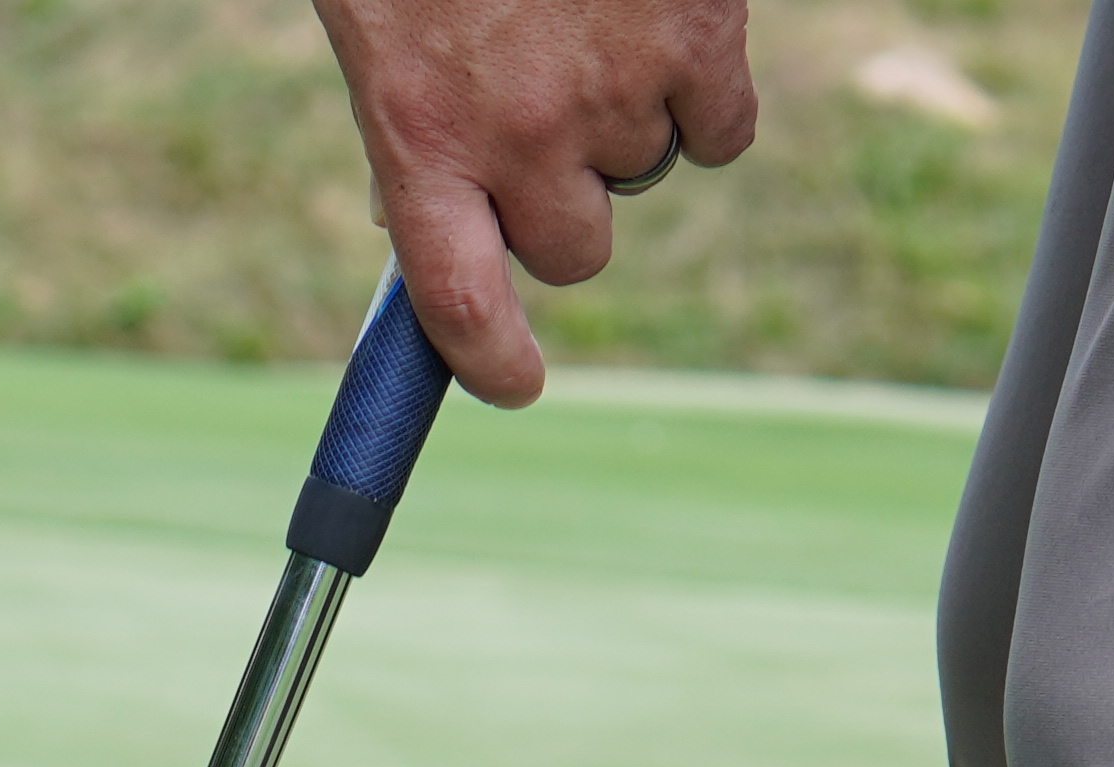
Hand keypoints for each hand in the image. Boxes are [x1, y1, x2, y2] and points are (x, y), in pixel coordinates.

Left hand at [307, 0, 762, 404]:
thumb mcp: (387, 28)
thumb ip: (410, 123)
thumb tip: (414, 222)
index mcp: (419, 133)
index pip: (456, 302)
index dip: (489, 362)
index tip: (517, 384)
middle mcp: (519, 135)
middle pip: (574, 251)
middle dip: (566, 205)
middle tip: (550, 122)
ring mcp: (616, 93)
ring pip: (647, 175)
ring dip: (630, 122)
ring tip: (593, 26)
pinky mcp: (701, 41)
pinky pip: (726, 130)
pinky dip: (709, 93)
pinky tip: (671, 29)